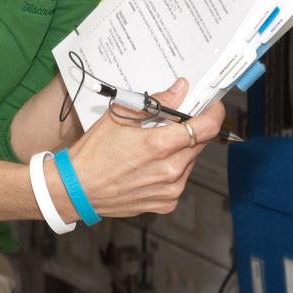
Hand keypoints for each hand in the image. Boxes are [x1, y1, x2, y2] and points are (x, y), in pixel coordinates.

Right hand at [47, 77, 226, 219]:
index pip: (206, 127)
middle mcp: (170, 170)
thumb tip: (180, 89)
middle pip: (200, 143)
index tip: (213, 105)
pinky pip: (179, 180)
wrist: (77, 189)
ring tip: (154, 147)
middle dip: (192, 129)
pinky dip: (171, 169)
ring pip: (190, 161)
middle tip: (175, 123)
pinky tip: (150, 166)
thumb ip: (156, 102)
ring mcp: (170, 190)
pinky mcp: (166, 203)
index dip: (214, 113)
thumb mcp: (120, 116)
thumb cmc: (95, 151)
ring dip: (181, 150)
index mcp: (159, 145)